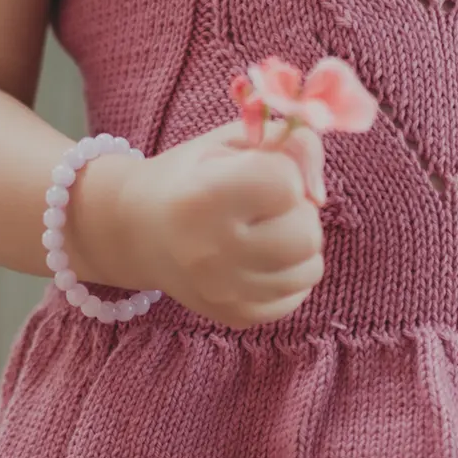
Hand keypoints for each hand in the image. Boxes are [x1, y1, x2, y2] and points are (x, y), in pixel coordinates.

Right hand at [73, 118, 326, 328]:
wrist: (137, 230)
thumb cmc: (192, 176)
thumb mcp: (231, 141)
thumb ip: (288, 143)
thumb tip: (320, 193)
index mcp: (203, 197)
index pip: (286, 184)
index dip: (284, 172)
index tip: (261, 174)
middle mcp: (210, 251)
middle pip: (306, 235)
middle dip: (298, 213)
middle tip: (268, 207)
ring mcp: (223, 291)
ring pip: (310, 269)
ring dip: (298, 245)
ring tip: (266, 232)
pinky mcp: (234, 316)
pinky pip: (296, 296)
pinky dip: (287, 274)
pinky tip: (260, 259)